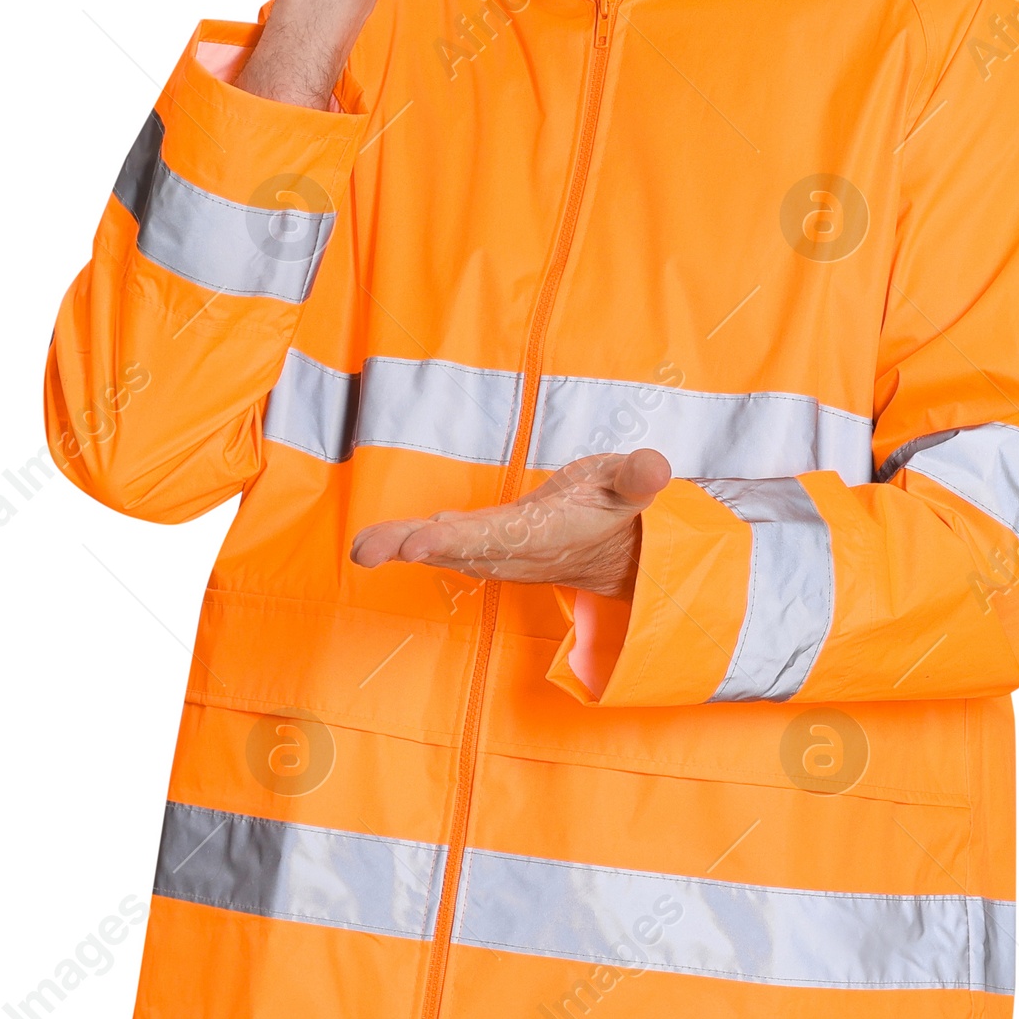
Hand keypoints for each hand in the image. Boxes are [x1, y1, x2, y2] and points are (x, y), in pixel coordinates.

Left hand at [349, 450, 671, 597]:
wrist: (619, 552)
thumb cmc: (620, 507)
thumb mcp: (633, 484)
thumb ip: (639, 476)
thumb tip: (655, 466)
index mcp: (548, 533)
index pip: (500, 537)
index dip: (461, 540)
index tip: (423, 543)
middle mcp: (517, 550)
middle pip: (461, 550)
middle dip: (415, 546)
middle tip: (371, 548)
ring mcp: (500, 552)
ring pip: (447, 550)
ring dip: (403, 547)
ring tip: (363, 547)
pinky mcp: (488, 547)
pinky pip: (446, 547)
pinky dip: (412, 543)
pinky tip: (380, 542)